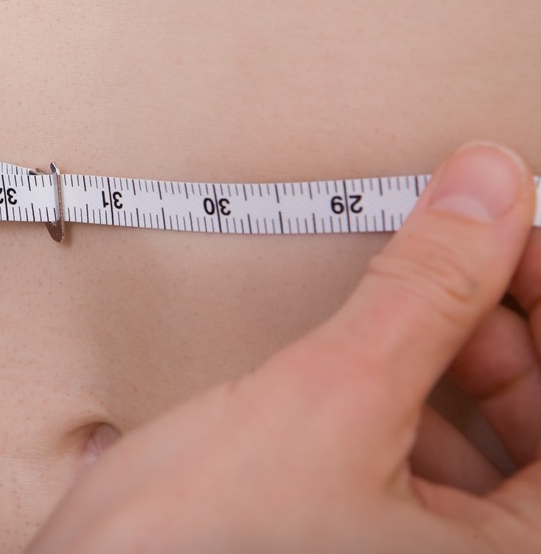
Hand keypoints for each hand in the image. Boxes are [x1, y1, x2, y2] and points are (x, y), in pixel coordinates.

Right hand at [29, 143, 540, 552]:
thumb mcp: (330, 402)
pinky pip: (426, 455)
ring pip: (487, 438)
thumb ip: (426, 294)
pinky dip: (408, 387)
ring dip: (455, 352)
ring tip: (413, 291)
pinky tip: (373, 350)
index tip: (512, 225)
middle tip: (460, 246)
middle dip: (505, 324)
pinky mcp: (367, 541)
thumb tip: (492, 190)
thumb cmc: (197, 550)